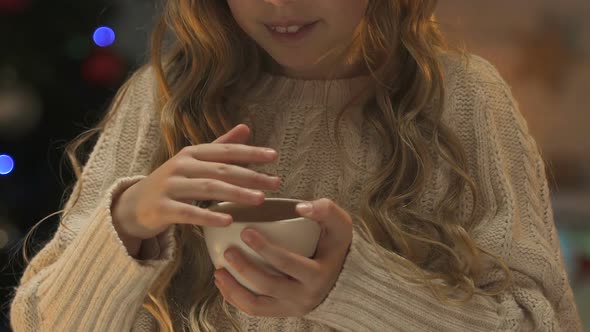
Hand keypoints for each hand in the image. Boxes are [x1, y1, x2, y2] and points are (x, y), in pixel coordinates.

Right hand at [111, 124, 280, 255]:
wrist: (133, 205)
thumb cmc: (172, 182)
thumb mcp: (194, 161)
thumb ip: (221, 147)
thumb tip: (246, 128)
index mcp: (192, 153)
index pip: (226, 150)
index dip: (250, 152)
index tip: (274, 156)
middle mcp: (181, 166)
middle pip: (221, 170)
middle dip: (251, 176)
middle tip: (275, 183)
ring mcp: (170, 186)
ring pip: (208, 189)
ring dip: (236, 194)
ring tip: (260, 200)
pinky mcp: (162, 208)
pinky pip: (189, 213)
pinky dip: (209, 216)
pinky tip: (229, 220)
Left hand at [214, 198, 352, 316]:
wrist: (345, 275)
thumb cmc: (337, 244)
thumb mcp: (340, 224)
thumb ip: (325, 210)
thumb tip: (299, 207)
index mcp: (317, 275)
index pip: (286, 263)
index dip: (264, 248)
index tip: (245, 231)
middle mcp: (305, 296)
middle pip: (268, 286)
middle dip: (244, 269)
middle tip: (228, 251)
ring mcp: (292, 308)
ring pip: (256, 306)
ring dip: (234, 290)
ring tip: (218, 272)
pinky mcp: (283, 312)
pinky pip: (255, 310)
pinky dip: (236, 298)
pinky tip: (224, 283)